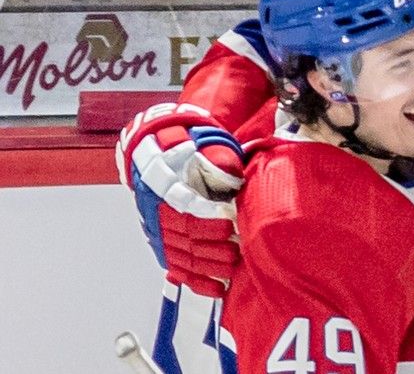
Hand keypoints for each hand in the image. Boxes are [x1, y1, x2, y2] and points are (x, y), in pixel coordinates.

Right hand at [117, 103, 245, 296]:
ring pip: (181, 256)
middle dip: (210, 248)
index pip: (184, 208)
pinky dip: (197, 281)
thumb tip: (229, 171)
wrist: (158, 152)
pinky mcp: (164, 244)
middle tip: (235, 252)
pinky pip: (178, 268)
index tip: (228, 225)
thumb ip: (216, 156)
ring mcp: (159, 231)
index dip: (206, 220)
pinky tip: (216, 289)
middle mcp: (158, 212)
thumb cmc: (187, 149)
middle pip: (184, 237)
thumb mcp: (202, 144)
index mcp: (166, 185)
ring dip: (206, 268)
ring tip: (229, 272)